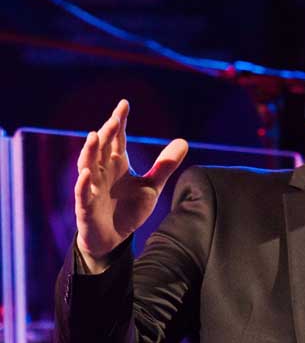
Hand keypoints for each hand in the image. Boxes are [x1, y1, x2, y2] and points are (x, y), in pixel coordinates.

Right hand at [75, 100, 187, 267]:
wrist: (114, 238)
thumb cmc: (128, 209)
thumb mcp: (151, 186)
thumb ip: (164, 166)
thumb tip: (184, 142)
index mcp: (116, 163)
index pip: (117, 138)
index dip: (120, 122)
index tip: (124, 104)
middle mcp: (102, 171)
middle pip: (102, 147)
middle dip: (107, 133)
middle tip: (115, 119)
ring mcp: (92, 188)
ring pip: (87, 165)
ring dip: (90, 151)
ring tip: (95, 135)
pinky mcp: (85, 207)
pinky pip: (82, 193)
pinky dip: (83, 183)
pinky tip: (88, 173)